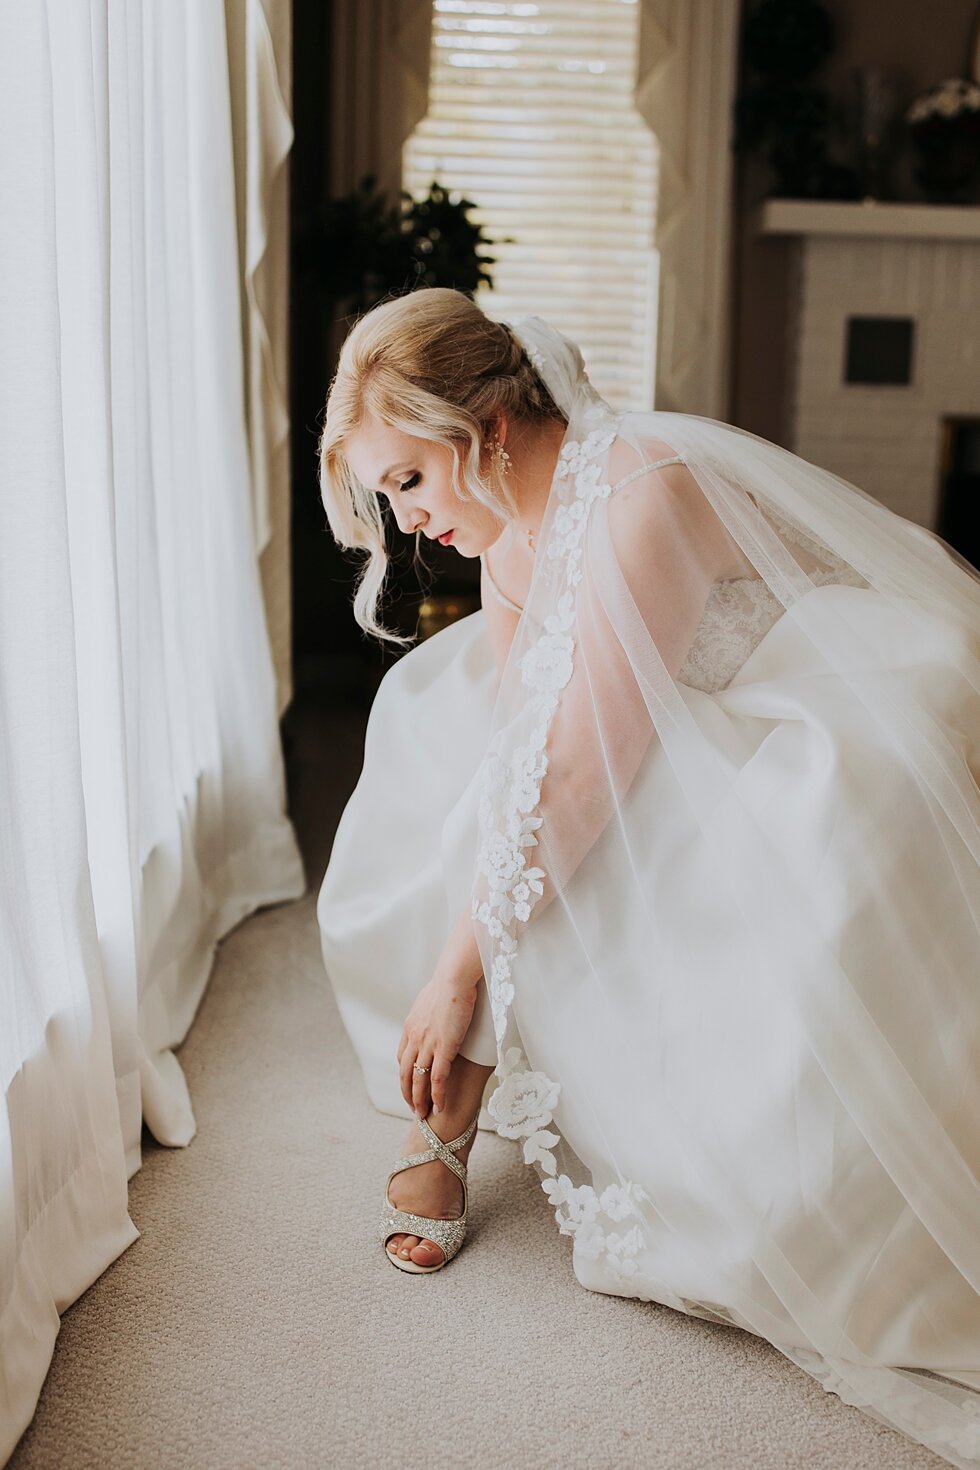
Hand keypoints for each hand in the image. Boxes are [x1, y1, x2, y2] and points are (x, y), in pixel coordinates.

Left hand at [396, 973, 478, 1117]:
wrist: (454, 976)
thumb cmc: (450, 981)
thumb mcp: (434, 997)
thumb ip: (432, 1010)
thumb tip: (438, 1010)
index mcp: (411, 1026)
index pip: (403, 1057)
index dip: (406, 1074)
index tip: (411, 1085)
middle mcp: (414, 1037)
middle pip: (406, 1073)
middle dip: (408, 1093)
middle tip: (413, 1108)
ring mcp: (428, 1044)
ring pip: (418, 1080)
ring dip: (419, 1100)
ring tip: (422, 1116)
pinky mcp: (444, 1048)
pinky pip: (437, 1078)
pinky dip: (437, 1095)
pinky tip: (440, 1107)